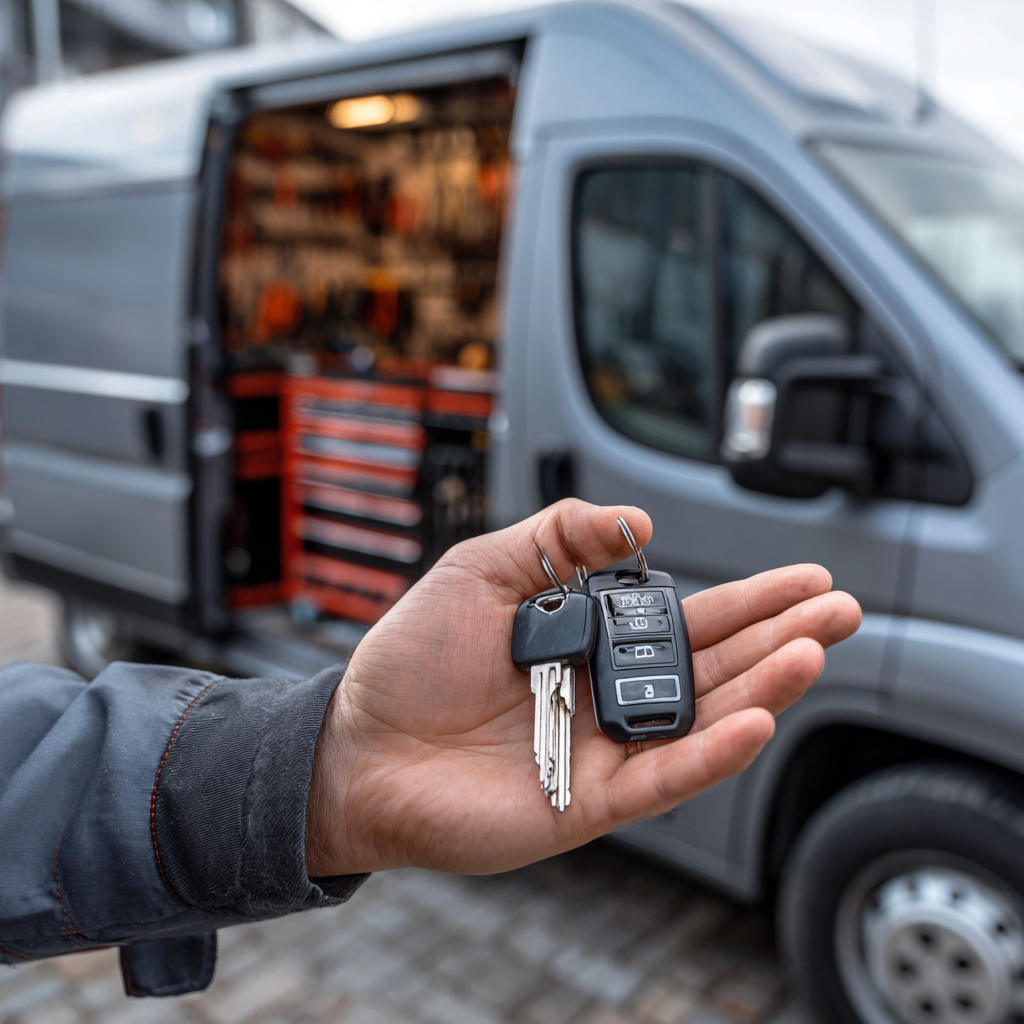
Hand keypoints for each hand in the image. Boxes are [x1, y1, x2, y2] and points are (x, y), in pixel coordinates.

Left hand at [306, 500, 860, 875]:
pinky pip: (661, 778)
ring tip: (815, 650)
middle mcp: (609, 698)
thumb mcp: (482, 568)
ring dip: (764, 688)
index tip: (805, 578)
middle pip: (713, 667)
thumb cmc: (411, 660)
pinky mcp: (586, 802)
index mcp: (591, 645)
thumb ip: (557, 536)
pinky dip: (710, 753)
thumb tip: (640, 522)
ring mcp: (604, 751)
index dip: (749, 600)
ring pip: (701, 722)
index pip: (688, 620)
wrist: (356, 741)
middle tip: (842, 608)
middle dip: (781, 637)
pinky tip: (756, 720)